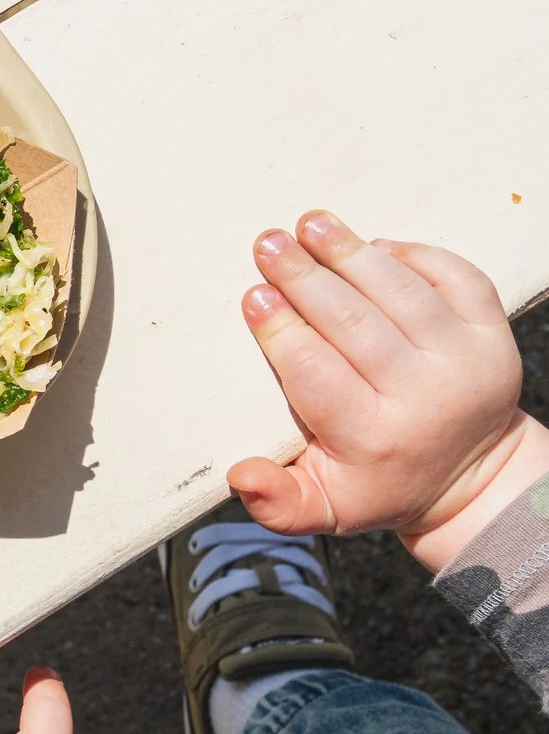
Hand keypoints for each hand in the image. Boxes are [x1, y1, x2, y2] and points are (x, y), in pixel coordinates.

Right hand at [227, 211, 548, 569]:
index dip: (281, 330)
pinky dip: (413, 254)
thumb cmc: (380, 483)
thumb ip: (278, 502)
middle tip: (267, 244)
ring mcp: (466, 361)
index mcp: (375, 440)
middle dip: (305, 277)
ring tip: (311, 225)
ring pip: (400, 293)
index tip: (253, 295)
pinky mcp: (494, 335)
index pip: (317, 373)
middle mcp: (426, 398)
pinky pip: (456, 277)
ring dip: (351, 253)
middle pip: (354, 323)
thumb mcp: (324, 508)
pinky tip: (372, 245)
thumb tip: (240, 475)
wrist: (471, 477)